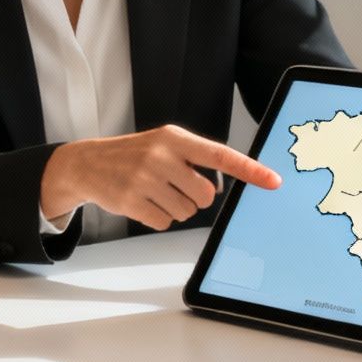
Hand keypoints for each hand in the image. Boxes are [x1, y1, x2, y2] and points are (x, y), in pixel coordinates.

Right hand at [40, 124, 281, 230]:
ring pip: (186, 212)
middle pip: (206, 195)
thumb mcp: (164, 144)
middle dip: (195, 197)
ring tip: (152, 191)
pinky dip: (156, 217)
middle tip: (173, 186)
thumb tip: (223, 185)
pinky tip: (141, 202)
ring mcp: (144, 179)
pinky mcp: (131, 201)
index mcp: (174, 138)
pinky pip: (164, 222)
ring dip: (174, 207)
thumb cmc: (134, 154)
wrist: (88, 163)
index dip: (250, 170)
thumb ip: (193, 159)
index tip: (274, 181)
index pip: (220, 155)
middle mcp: (161, 156)